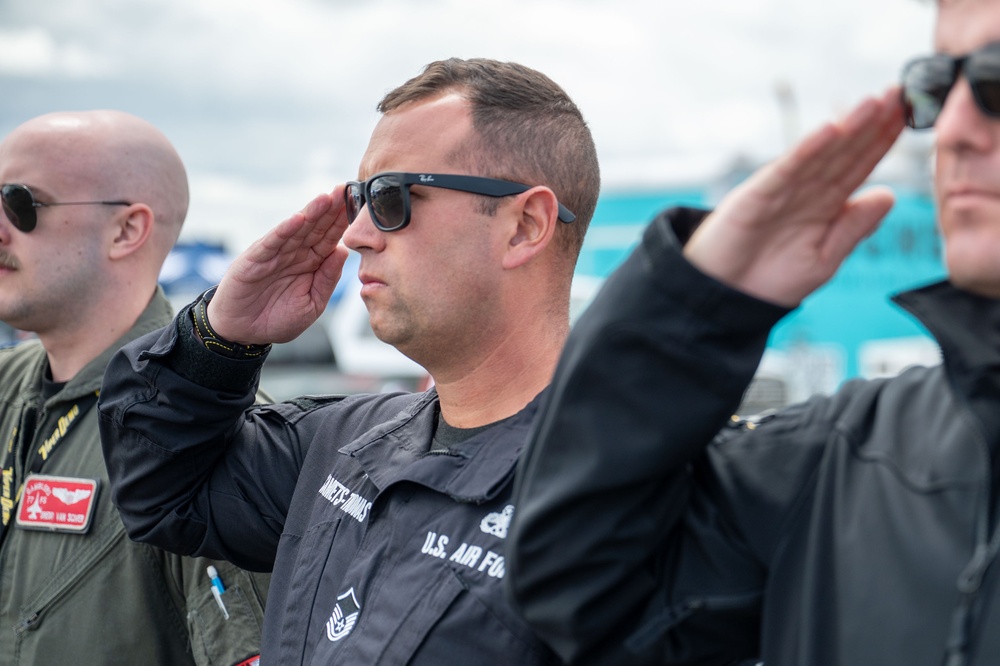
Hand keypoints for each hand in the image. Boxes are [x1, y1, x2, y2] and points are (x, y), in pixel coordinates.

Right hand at [206, 187, 350, 343]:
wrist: (243, 332)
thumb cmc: (277, 319)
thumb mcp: (312, 304)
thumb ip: (328, 280)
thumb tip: (343, 252)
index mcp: (312, 263)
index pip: (330, 238)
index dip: (343, 222)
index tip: (359, 205)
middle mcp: (295, 253)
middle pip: (316, 227)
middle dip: (331, 209)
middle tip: (345, 189)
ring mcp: (275, 253)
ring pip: (297, 229)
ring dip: (311, 212)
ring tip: (327, 197)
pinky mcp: (255, 258)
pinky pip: (273, 242)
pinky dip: (285, 230)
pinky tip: (299, 218)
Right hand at [684, 87, 904, 306]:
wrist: (725, 298)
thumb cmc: (768, 281)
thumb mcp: (824, 260)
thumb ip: (853, 228)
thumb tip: (889, 195)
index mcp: (825, 205)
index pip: (860, 165)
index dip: (883, 140)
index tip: (910, 114)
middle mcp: (806, 190)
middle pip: (845, 151)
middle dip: (872, 123)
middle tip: (901, 92)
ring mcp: (782, 190)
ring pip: (820, 154)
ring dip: (847, 127)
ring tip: (874, 102)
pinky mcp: (757, 195)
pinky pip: (787, 169)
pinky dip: (806, 150)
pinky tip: (829, 130)